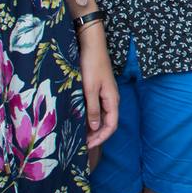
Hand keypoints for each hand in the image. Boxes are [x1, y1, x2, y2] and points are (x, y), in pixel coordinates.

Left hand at [79, 27, 117, 149]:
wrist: (92, 45)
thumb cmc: (92, 65)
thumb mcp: (90, 89)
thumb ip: (92, 109)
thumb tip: (94, 127)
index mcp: (112, 100)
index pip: (111, 126)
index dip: (101, 138)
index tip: (87, 146)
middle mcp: (111, 100)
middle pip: (107, 123)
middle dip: (96, 135)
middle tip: (81, 144)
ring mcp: (105, 95)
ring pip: (101, 116)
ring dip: (92, 127)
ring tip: (79, 134)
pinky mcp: (99, 90)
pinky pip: (96, 108)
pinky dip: (90, 116)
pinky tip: (79, 119)